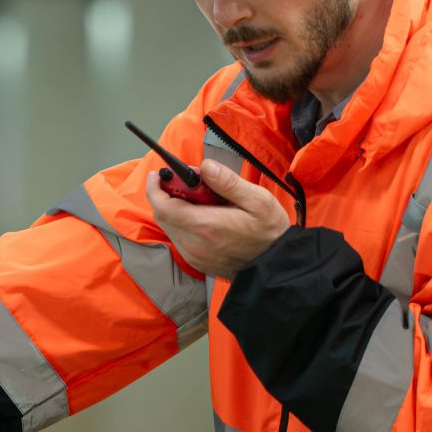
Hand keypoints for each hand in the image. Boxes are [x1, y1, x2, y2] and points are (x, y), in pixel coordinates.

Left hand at [147, 158, 291, 278]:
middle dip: (167, 195)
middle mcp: (194, 244)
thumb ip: (227, 182)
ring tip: (201, 199)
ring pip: (170, 227)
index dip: (155, 189)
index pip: (164, 207)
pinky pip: (179, 238)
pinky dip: (183, 223)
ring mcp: (194, 256)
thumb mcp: (257, 200)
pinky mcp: (197, 262)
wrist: (276, 265)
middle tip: (186, 182)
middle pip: (163, 216)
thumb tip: (205, 166)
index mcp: (206, 226)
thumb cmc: (269, 231)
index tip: (157, 175)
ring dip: (176, 209)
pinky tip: (204, 216)